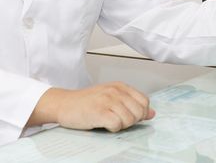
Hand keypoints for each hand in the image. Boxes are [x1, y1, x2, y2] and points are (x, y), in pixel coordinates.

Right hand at [28, 82, 155, 131]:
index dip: (140, 113)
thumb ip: (131, 104)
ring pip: (130, 119)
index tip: (129, 117)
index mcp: (120, 86)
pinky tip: (104, 124)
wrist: (64, 104)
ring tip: (109, 122)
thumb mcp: (111, 98)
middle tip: (118, 121)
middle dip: (131, 121)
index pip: (144, 101)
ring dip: (121, 126)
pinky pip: (117, 124)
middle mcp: (115, 91)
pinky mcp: (99, 111)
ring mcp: (107, 100)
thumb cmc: (86, 102)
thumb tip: (151, 113)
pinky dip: (113, 128)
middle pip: (139, 111)